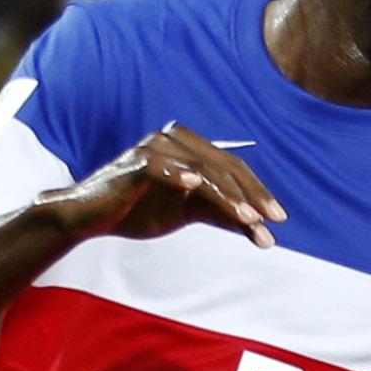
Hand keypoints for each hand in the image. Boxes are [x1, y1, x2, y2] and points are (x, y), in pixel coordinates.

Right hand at [54, 125, 286, 249]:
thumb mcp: (189, 213)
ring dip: (227, 196)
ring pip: (200, 169)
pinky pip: (160, 167)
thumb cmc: (139, 210)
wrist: (91, 218)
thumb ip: (223, 215)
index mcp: (189, 148)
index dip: (258, 191)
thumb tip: (261, 230)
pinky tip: (196, 186)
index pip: (233, 166)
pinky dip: (178, 175)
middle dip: (251, 195)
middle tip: (273, 221)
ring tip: (248, 220)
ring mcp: (153, 148)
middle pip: (224, 165)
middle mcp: (174, 141)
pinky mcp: (132, 163)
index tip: (279, 219)